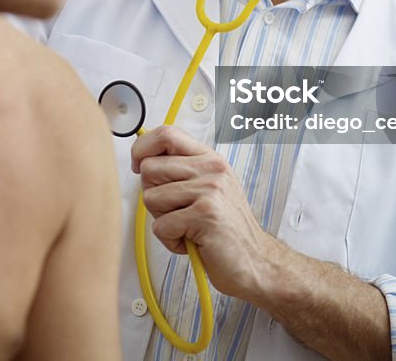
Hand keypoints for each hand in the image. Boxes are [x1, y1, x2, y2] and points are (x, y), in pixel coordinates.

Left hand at [131, 125, 276, 299]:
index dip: (142, 149)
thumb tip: (143, 161)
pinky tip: (191, 241)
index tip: (139, 166)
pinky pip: (161, 226)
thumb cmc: (226, 229)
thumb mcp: (208, 189)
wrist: (256, 261)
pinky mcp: (204, 215)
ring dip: (163, 221)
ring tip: (187, 228)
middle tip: (176, 212)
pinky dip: (170, 240)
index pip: (166, 134)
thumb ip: (182, 171)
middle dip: (153, 195)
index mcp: (209, 159)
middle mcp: (211, 170)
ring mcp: (209, 190)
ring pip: (151, 198)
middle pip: (150, 169)